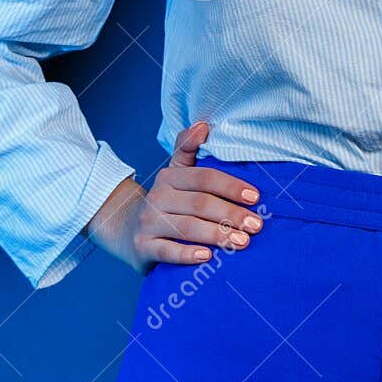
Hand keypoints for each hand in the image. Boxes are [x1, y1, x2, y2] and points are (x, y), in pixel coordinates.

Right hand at [95, 120, 263, 272]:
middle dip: (230, 214)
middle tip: (255, 225)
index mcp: (170, 177)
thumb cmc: (164, 202)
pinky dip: (187, 254)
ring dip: (217, 234)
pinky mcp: (142, 247)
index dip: (230, 186)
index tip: (255, 197)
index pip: (204, 177)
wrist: (126, 230)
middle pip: (199, 204)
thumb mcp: (175, 173)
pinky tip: (207, 257)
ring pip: (186, 228)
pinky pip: (167, 251)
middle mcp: (157, 197)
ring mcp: (148, 223)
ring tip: (241, 242)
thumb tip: (202, 125)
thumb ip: (188, 148)